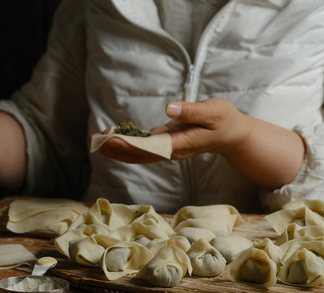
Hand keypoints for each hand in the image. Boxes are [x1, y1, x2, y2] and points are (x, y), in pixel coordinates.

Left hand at [95, 97, 304, 188]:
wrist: (231, 134)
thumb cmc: (224, 121)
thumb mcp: (214, 112)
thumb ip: (192, 111)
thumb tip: (169, 108)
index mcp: (180, 145)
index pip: (149, 147)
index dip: (128, 144)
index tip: (109, 138)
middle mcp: (171, 151)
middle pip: (138, 154)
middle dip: (114, 148)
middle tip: (92, 141)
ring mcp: (167, 150)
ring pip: (137, 153)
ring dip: (116, 148)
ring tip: (95, 140)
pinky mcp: (165, 144)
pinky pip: (142, 147)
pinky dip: (126, 142)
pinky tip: (112, 135)